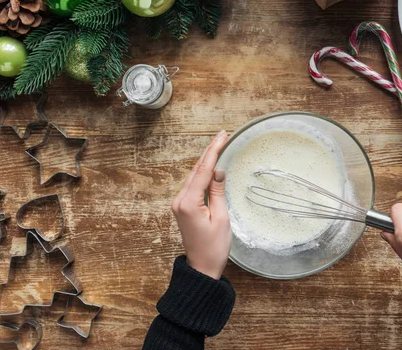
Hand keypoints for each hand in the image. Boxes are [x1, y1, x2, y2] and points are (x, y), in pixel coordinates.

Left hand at [171, 131, 230, 279]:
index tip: (222, 137)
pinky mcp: (183, 207)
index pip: (203, 170)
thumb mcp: (221, 218)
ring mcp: (179, 204)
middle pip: (196, 170)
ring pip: (194, 176)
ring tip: (219, 144)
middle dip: (210, 151)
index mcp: (188, 202)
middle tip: (222, 134)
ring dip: (206, 160)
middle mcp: (180, 200)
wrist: (201, 267)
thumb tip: (218, 170)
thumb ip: (218, 192)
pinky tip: (211, 164)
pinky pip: (193, 184)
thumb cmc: (214, 247)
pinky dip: (203, 172)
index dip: (214, 151)